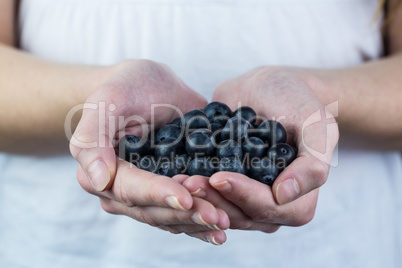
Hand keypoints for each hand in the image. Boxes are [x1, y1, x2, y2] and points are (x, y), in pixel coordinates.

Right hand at [70, 59, 228, 243]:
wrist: (151, 88)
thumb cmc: (127, 88)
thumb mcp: (107, 101)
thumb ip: (93, 137)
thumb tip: (98, 180)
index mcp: (101, 173)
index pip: (130, 190)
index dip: (158, 195)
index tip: (186, 198)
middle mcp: (122, 192)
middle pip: (153, 211)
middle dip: (185, 215)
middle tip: (216, 216)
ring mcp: (148, 194)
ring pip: (171, 218)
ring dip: (197, 222)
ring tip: (223, 221)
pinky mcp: (170, 191)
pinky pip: (183, 213)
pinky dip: (201, 222)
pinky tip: (222, 227)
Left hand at [185, 68, 338, 230]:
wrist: (265, 87)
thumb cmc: (296, 101)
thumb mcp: (317, 125)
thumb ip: (313, 163)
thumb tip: (284, 195)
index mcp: (297, 199)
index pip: (270, 208)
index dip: (244, 197)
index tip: (219, 177)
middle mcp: (270, 204)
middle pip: (241, 215)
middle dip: (214, 200)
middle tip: (189, 181)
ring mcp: (244, 197)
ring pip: (220, 210)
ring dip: (199, 199)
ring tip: (178, 180)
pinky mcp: (223, 185)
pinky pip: (207, 195)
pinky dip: (191, 189)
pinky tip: (174, 175)